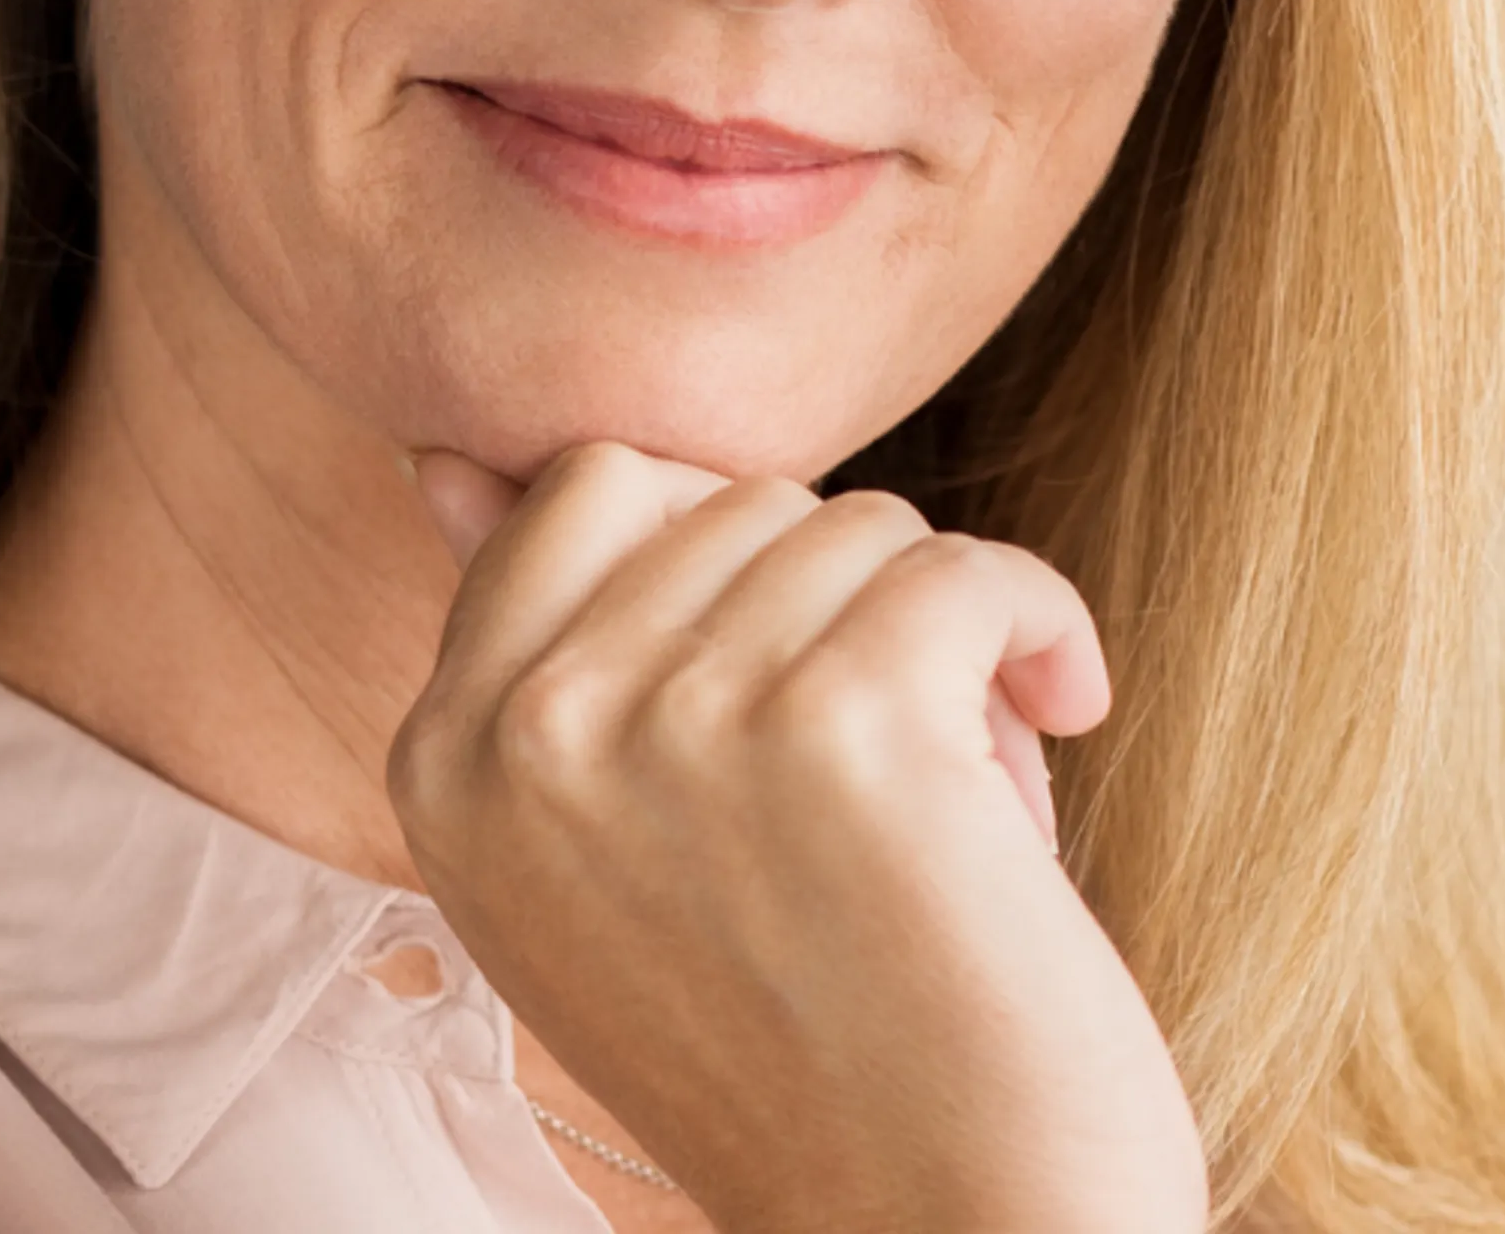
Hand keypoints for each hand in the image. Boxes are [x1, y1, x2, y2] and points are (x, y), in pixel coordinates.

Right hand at [387, 444, 1206, 1233]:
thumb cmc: (792, 1048)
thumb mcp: (590, 860)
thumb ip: (528, 662)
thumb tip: (444, 457)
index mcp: (440, 762)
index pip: (581, 489)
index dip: (727, 560)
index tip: (798, 680)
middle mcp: (525, 733)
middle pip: (729, 495)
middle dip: (837, 600)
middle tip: (885, 759)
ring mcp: (672, 720)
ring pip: (855, 527)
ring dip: (940, 636)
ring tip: (954, 796)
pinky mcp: (839, 725)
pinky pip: (965, 571)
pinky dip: (1041, 630)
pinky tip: (1064, 716)